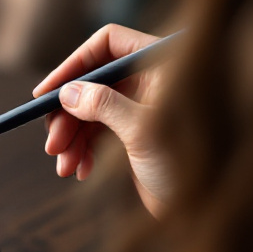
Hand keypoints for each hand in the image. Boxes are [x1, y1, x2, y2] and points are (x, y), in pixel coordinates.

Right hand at [35, 24, 170, 216]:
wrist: (206, 208)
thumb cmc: (189, 166)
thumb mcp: (143, 130)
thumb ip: (104, 104)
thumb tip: (67, 92)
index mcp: (164, 64)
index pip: (109, 43)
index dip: (74, 64)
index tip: (46, 93)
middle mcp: (153, 79)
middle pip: (92, 80)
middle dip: (67, 114)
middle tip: (52, 144)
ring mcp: (142, 106)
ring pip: (89, 109)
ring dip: (70, 137)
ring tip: (64, 166)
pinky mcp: (134, 132)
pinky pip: (96, 132)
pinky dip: (82, 150)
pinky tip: (79, 171)